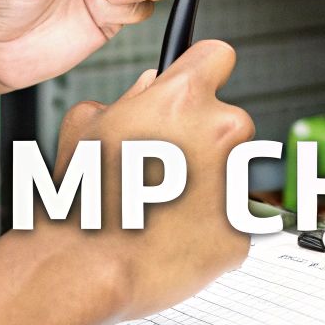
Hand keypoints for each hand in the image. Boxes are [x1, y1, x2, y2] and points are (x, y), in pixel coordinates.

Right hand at [39, 41, 253, 321]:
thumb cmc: (82, 201)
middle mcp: (220, 132)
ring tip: (166, 206)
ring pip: (234, 172)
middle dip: (204, 140)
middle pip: (230, 120)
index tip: (199, 86)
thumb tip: (148, 88)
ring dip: (211, 184)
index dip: (203, 72)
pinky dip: (213, 225)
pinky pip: (235, 218)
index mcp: (182, 97)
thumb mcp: (86, 127)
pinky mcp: (243, 230)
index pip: (217, 56)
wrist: (85, 267)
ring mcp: (236, 182)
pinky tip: (176, 234)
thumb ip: (128, 97)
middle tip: (167, 168)